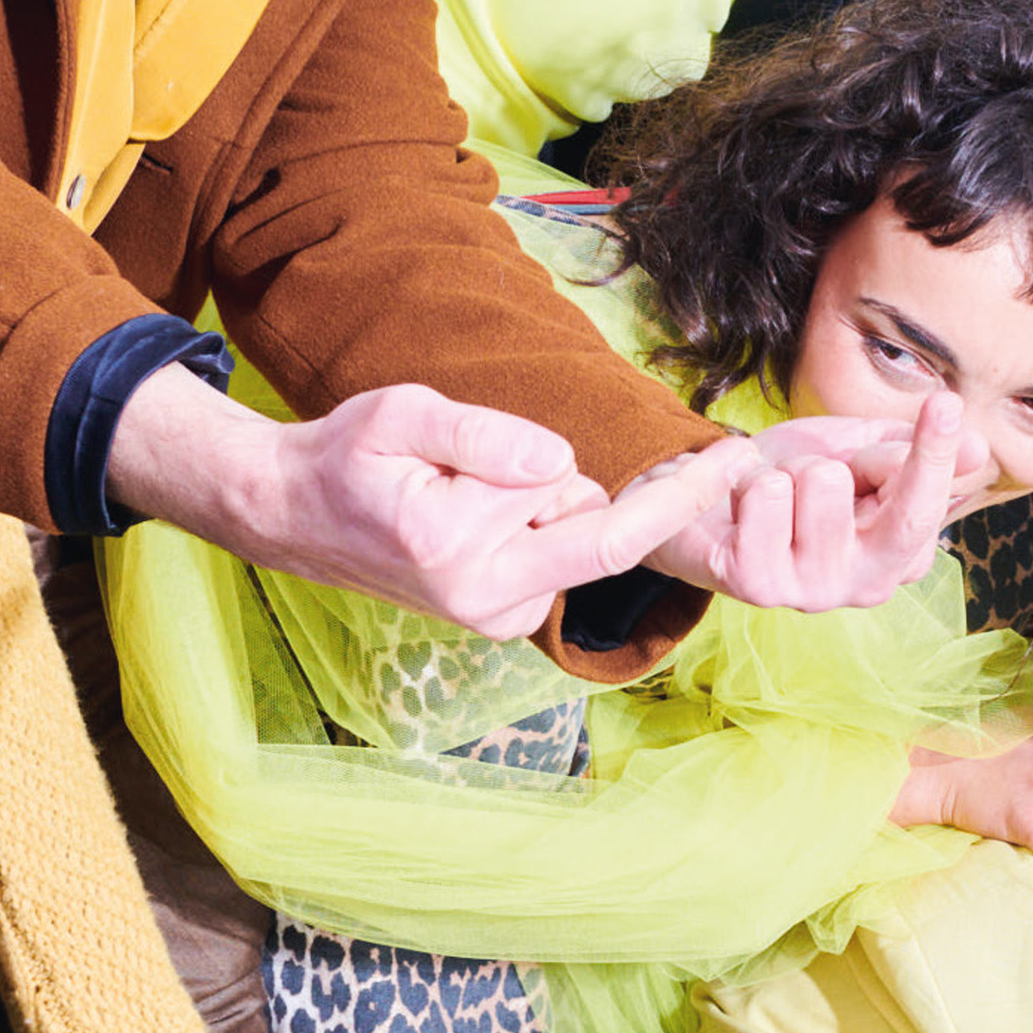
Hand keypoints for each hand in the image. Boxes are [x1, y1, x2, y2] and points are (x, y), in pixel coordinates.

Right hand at [104, 365, 751, 637]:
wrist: (290, 513)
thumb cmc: (343, 457)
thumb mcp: (401, 416)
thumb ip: (487, 437)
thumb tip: (562, 461)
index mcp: (464, 556)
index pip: (602, 526)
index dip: (680, 496)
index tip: (742, 464)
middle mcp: (489, 602)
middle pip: (583, 514)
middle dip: (542, 472)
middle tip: (459, 464)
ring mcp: (496, 616)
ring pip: (565, 525)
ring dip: (526, 494)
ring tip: (446, 491)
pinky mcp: (500, 615)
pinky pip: (548, 545)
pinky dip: (522, 517)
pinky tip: (459, 515)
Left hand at [641, 397, 986, 612]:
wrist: (706, 506)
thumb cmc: (792, 479)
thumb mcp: (856, 453)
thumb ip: (910, 452)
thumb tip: (979, 449)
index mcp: (901, 554)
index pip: (930, 504)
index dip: (938, 453)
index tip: (947, 402)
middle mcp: (866, 585)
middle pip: (888, 504)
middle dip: (858, 460)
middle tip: (820, 465)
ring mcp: (812, 594)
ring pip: (819, 484)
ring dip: (790, 468)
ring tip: (777, 490)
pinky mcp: (757, 588)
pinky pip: (765, 496)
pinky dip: (748, 479)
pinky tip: (742, 505)